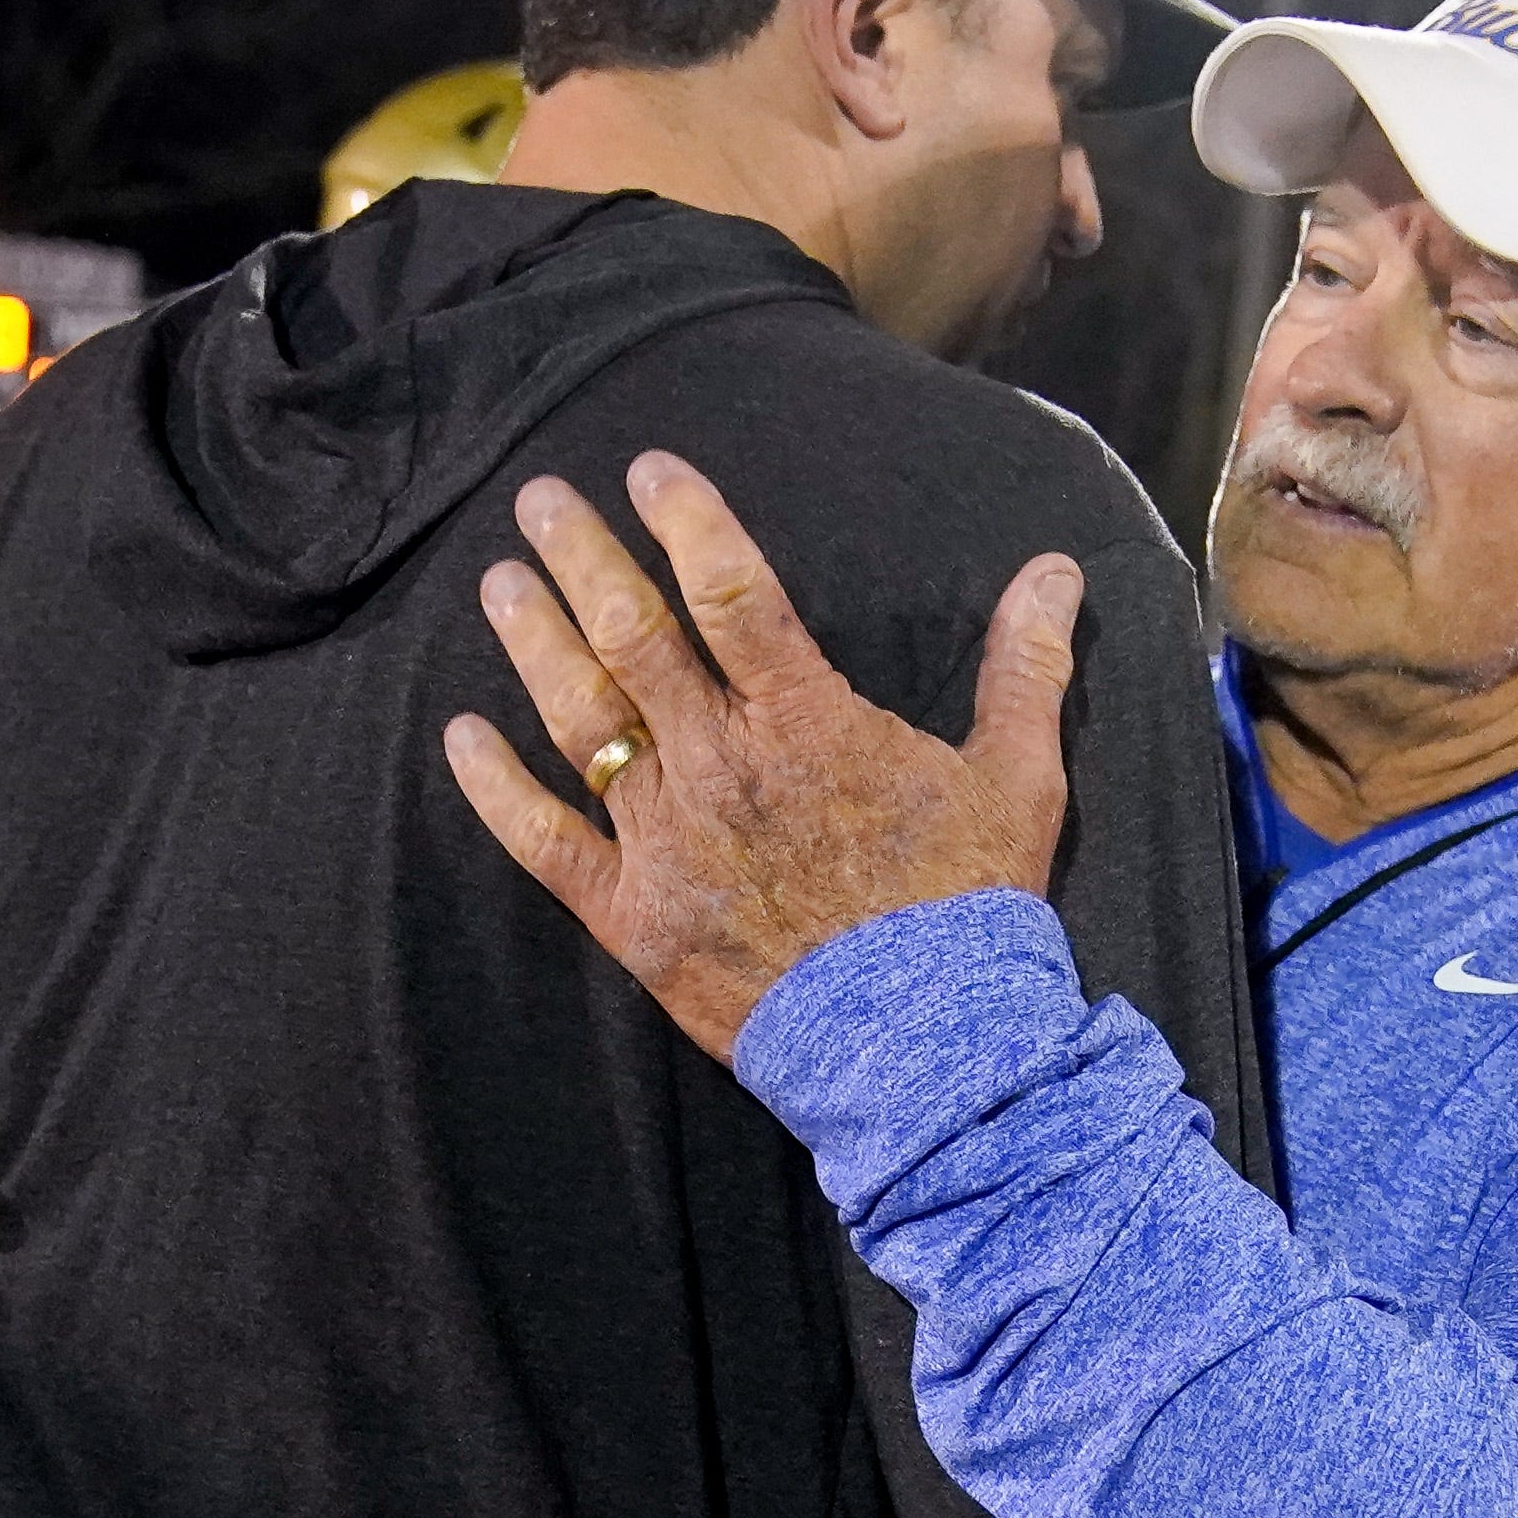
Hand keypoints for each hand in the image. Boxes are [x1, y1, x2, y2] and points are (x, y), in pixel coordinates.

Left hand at [439, 452, 1082, 1061]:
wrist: (928, 1047)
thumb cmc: (971, 908)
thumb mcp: (1019, 777)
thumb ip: (1025, 667)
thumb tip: (1058, 571)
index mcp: (808, 720)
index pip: (733, 591)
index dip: (687, 520)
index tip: (648, 469)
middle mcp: (721, 764)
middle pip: (635, 635)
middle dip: (584, 556)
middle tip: (541, 498)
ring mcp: (668, 841)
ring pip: (582, 720)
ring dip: (534, 642)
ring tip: (500, 582)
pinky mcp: (633, 918)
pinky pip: (547, 843)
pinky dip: (496, 790)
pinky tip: (459, 735)